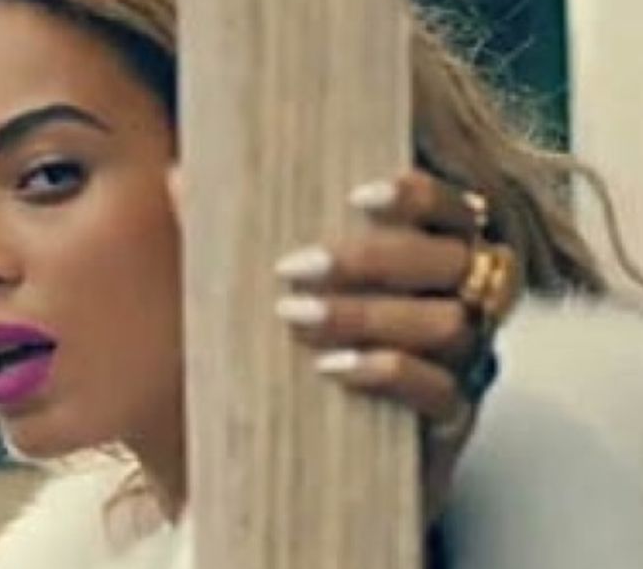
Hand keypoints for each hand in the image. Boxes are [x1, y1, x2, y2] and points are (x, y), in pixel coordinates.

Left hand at [270, 170, 519, 520]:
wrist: (301, 463)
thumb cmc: (289, 358)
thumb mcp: (261, 293)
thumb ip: (235, 236)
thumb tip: (180, 179)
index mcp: (431, 261)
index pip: (454, 209)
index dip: (419, 195)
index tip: (358, 196)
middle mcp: (461, 304)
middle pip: (457, 260)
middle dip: (375, 258)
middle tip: (294, 267)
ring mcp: (461, 364)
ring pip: (448, 323)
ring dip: (370, 314)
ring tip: (296, 317)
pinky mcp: (449, 422)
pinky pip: (441, 391)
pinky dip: (388, 371)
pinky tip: (332, 367)